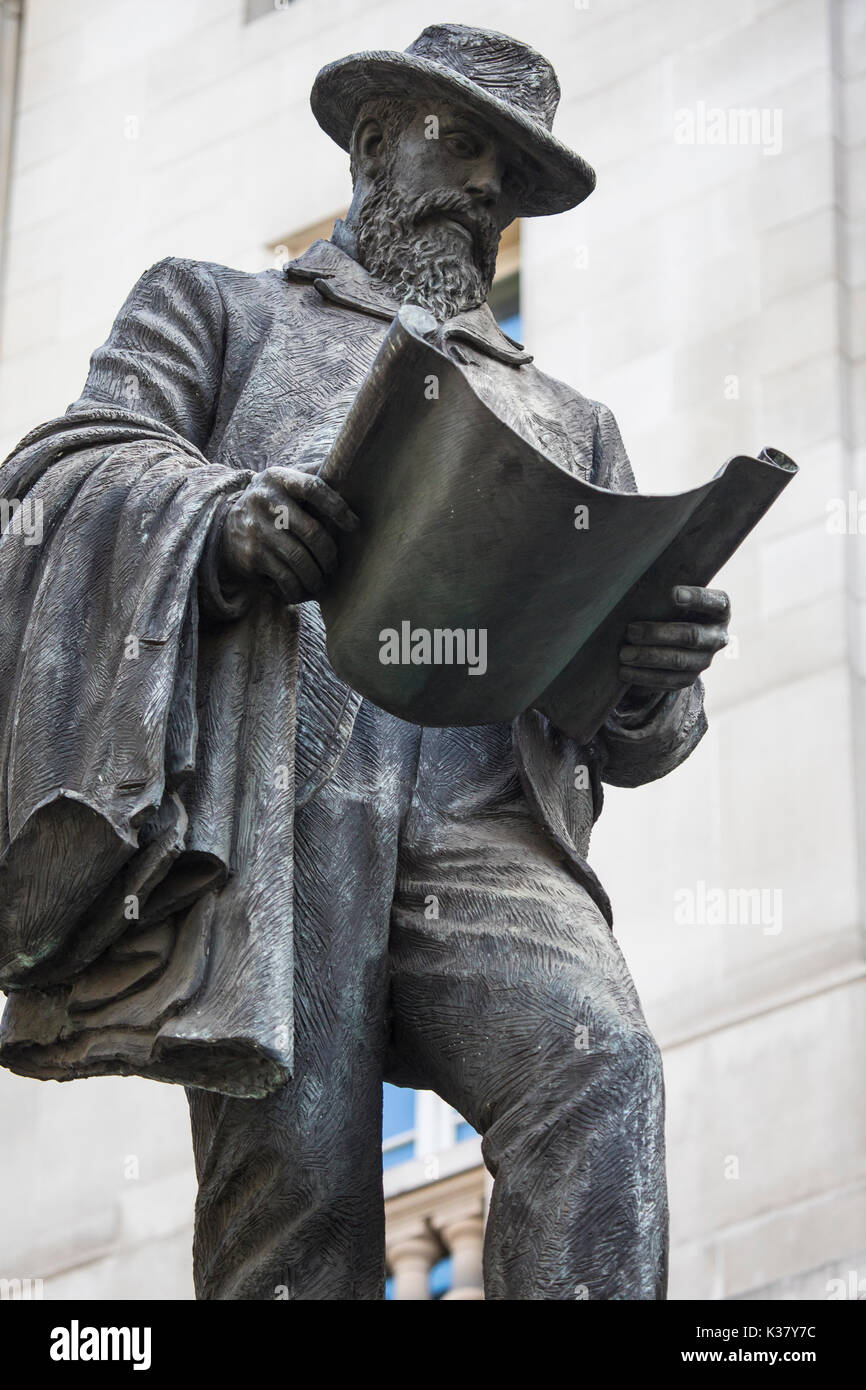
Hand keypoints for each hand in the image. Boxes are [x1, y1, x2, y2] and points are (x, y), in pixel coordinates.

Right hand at [219, 466, 357, 603]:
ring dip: (317, 576)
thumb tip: (350, 477)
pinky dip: (299, 589)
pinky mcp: (251, 556)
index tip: (354, 525)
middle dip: (329, 554)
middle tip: (334, 566)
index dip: (337, 507)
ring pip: (300, 559)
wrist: (225, 528)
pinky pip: (284, 578)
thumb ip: (312, 477)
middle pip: (311, 531)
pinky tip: (304, 591)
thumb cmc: (271, 505)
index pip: (313, 488)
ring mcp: (257, 529)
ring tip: (322, 581)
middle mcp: (264, 501)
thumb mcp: (284, 484)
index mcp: (278, 479)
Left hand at [618, 585, 730, 690]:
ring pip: (678, 661)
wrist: (675, 640)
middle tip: (630, 631)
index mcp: (720, 610)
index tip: (673, 593)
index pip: (715, 602)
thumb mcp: (676, 598)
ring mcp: (704, 660)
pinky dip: (644, 676)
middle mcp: (717, 637)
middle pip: (691, 635)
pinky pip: (668, 680)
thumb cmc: (672, 609)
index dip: (697, 598)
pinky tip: (625, 671)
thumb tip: (638, 589)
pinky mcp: (689, 678)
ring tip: (624, 654)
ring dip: (648, 657)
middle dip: (657, 633)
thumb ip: (667, 593)